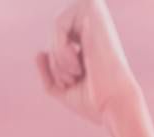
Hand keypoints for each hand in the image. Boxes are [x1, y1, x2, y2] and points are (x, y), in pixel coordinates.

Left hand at [36, 0, 137, 124]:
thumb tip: (40, 53)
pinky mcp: (93, 15)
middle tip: (72, 80)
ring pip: (56, 27)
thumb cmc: (94, 102)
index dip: (55, 67)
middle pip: (55, 36)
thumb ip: (49, 73)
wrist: (113, 104)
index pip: (58, 46)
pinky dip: (60, 49)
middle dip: (56, 61)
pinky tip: (77, 65)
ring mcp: (94, 21)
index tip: (69, 85)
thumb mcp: (63, 90)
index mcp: (90, 44)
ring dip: (58, 56)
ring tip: (75, 73)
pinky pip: (59, 24)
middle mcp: (93, 29)